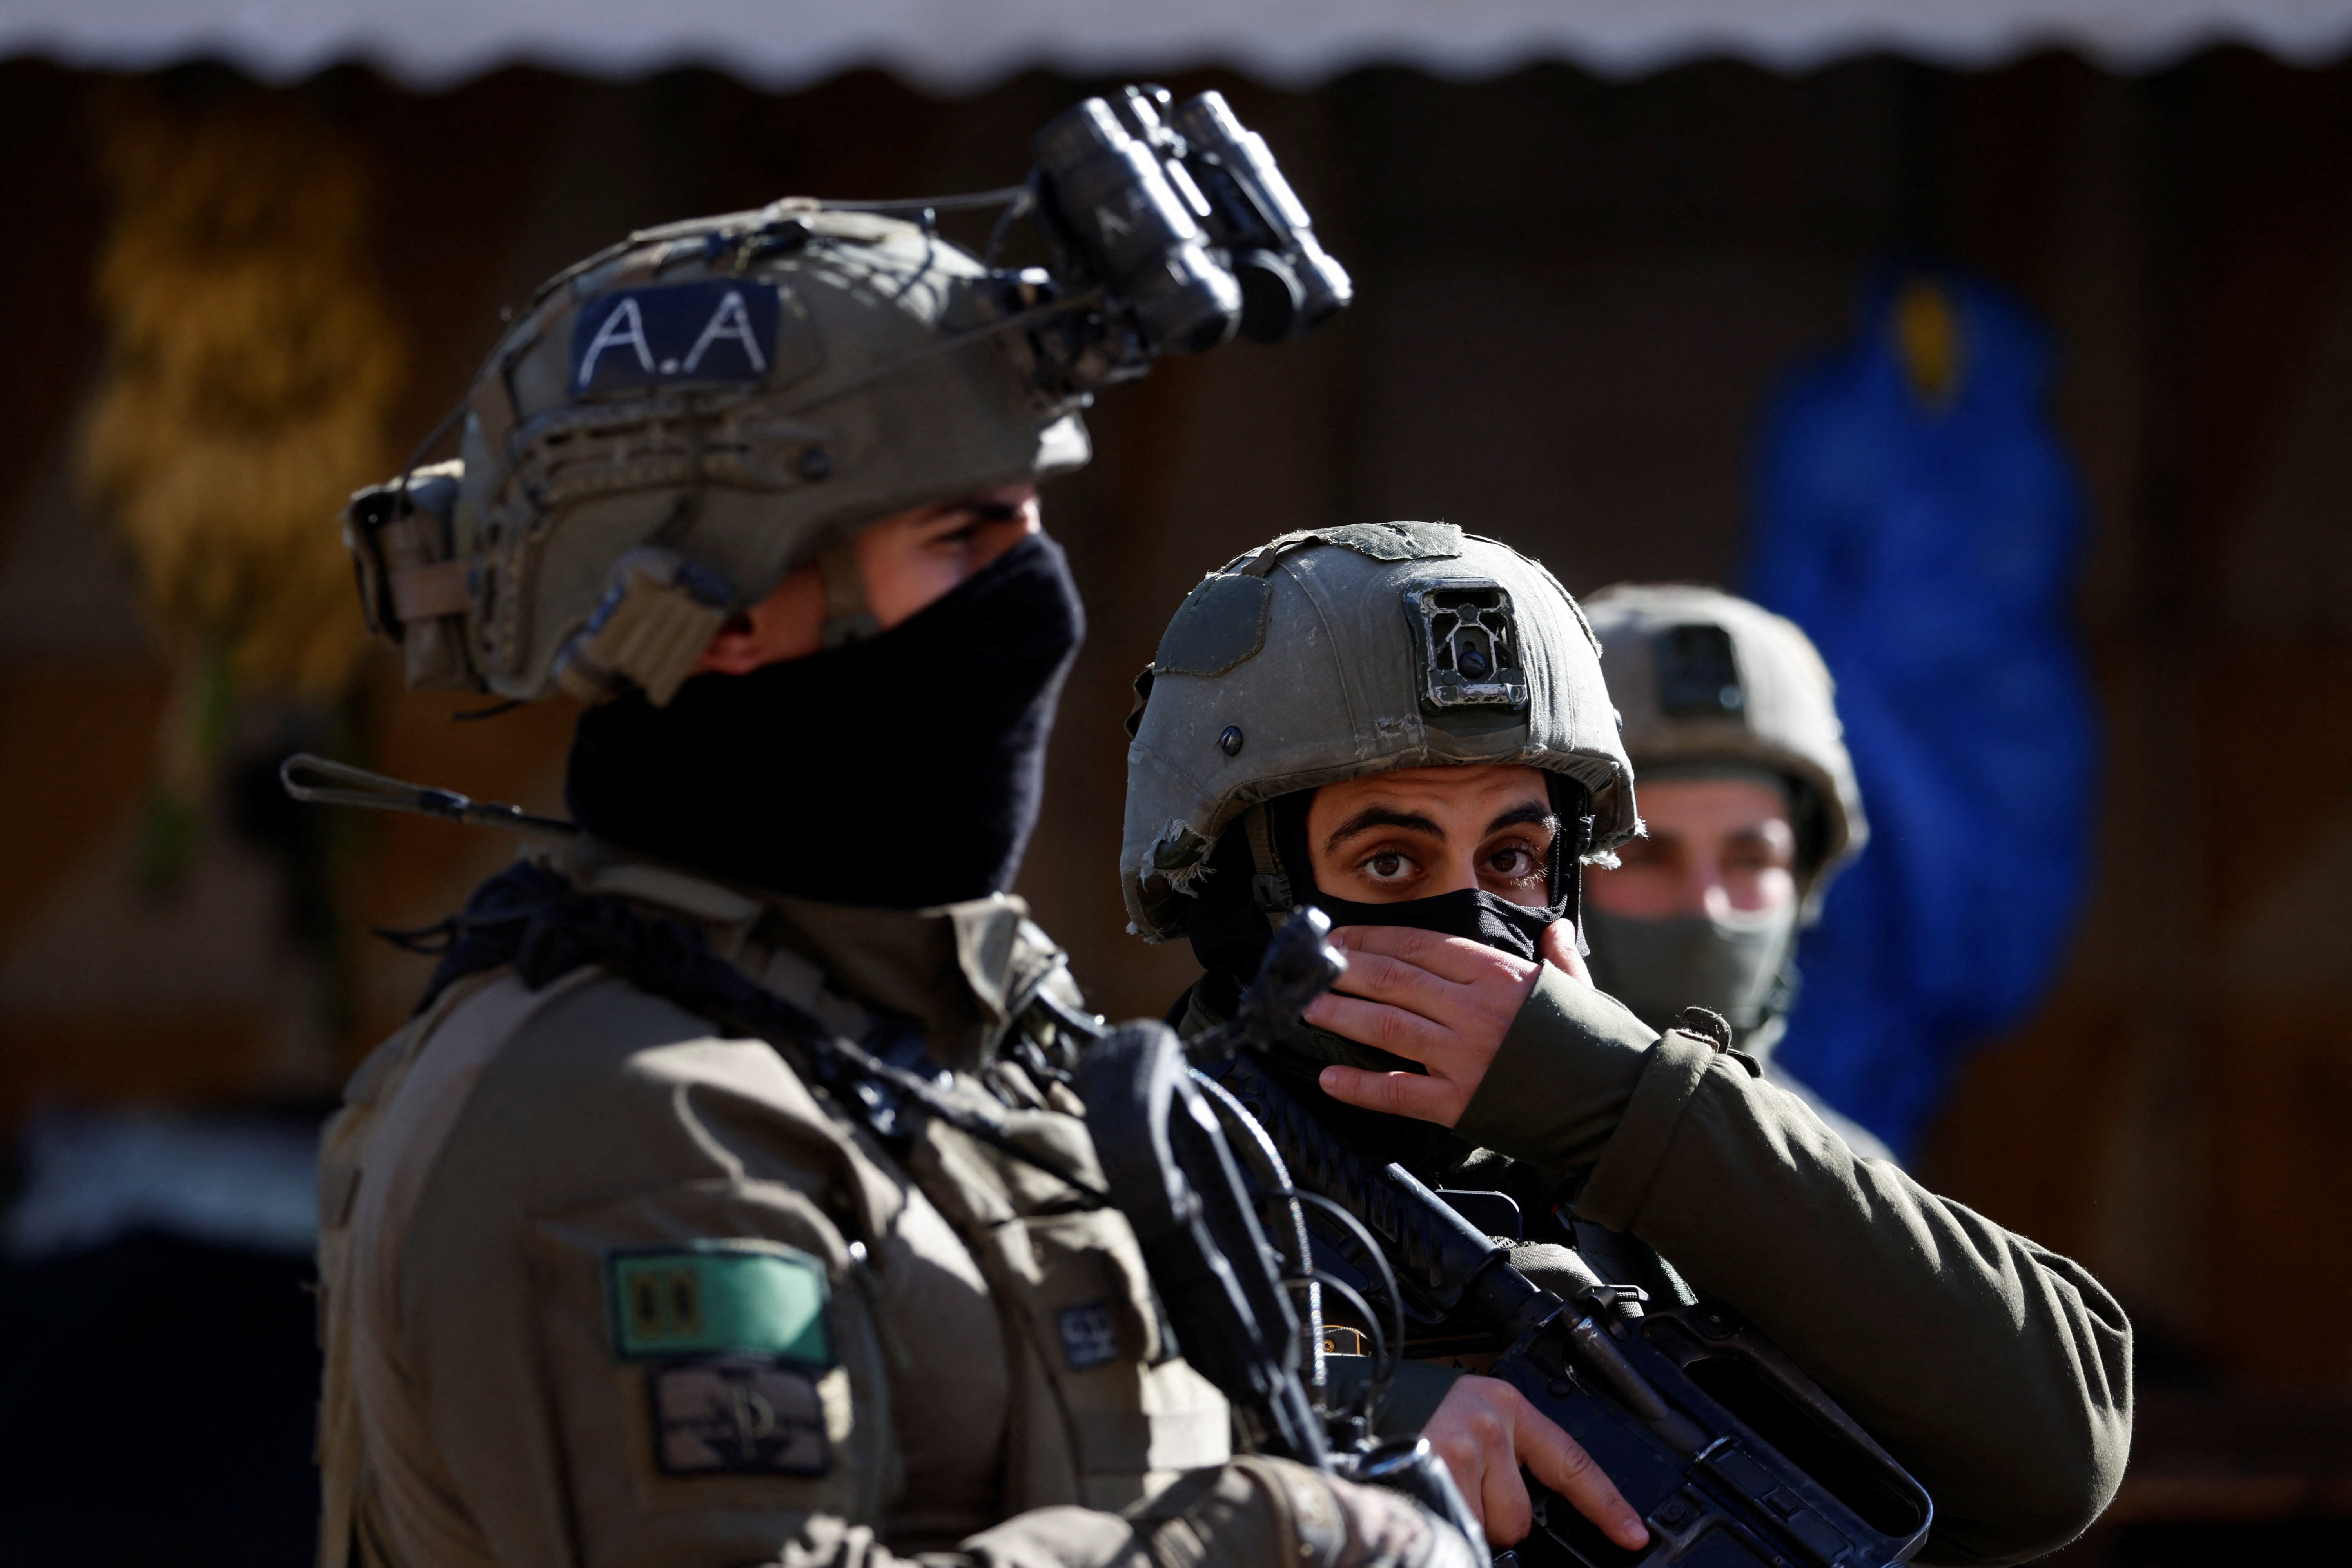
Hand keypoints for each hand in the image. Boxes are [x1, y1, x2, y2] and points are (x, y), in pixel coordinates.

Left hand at [1306, 919, 1585, 1127]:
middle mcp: (1475, 1011)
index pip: (1424, 947)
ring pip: (1387, 1026)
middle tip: (1312, 966)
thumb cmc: (1602, 1046)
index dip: (1377, 939)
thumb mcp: (1579, 989)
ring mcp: (1465, 1057)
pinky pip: (1399, 1092)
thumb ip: (1556, 957)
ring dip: (1341, 1015)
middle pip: (1395, 980)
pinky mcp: (1461, 1103)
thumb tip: (1554, 929)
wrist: (1622, 1105)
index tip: (1345, 937)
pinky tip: (1330, 1080)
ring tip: (1307, 1007)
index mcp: (1500, 976)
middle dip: (1347, 970)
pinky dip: (1360, 1087)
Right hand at [1423, 1374, 1648, 1549]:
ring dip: (1470, 1524)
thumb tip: (1527, 1520)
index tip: (1632, 1535)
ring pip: (1494, 1528)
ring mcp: (1462, 1447)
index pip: (1571, 1461)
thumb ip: (1503, 1461)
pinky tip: (1428, 1499)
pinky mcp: (1436, 1468)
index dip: (1605, 1504)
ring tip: (1438, 1489)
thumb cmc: (1406, 1415)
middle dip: (1497, 1521)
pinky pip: (1462, 1526)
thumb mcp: (1470, 1424)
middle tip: (1460, 1493)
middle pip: (1523, 1513)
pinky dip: (1448, 1525)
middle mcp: (1489, 1422)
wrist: (1347, 1403)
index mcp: (1506, 1406)